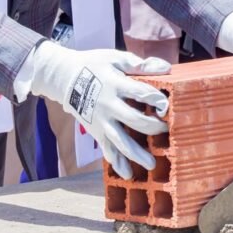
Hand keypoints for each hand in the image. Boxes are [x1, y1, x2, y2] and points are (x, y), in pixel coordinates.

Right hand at [29, 40, 170, 178]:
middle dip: (152, 127)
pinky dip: (116, 162)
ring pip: (120, 141)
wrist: (64, 77)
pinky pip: (106, 149)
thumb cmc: (95, 65)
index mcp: (116, 84)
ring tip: (151, 164)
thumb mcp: (115, 58)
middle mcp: (108, 105)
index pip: (140, 92)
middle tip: (167, 131)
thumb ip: (140, 65)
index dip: (155, 99)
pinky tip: (128, 174)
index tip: (168, 106)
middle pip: (133, 120)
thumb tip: (166, 68)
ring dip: (136, 154)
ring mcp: (101, 121)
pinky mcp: (95, 131)